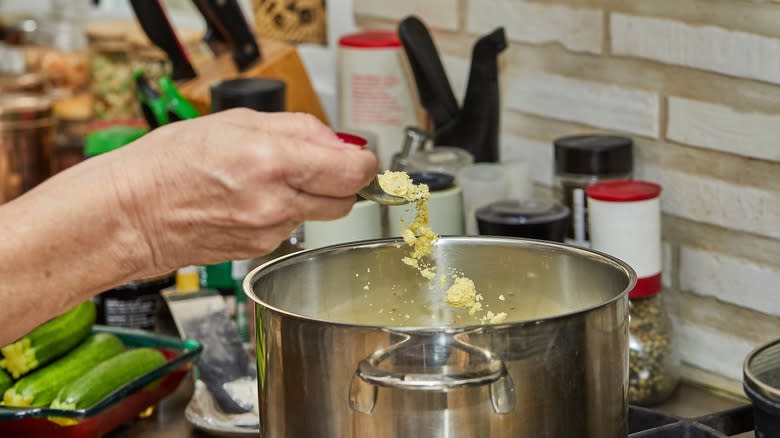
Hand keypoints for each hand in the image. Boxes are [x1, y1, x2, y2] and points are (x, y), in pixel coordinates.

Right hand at [107, 109, 377, 273]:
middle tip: (317, 165)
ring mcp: (269, 232)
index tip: (358, 156)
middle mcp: (277, 202)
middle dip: (340, 181)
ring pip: (318, 215)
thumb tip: (336, 141)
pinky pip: (290, 229)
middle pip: (346, 200)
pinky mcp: (260, 251)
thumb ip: (298, 128)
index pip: (354, 171)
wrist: (131, 214)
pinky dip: (283, 213)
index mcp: (273, 161)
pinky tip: (251, 200)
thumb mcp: (236, 121)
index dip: (363, 162)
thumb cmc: (169, 164)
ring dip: (308, 197)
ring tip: (267, 180)